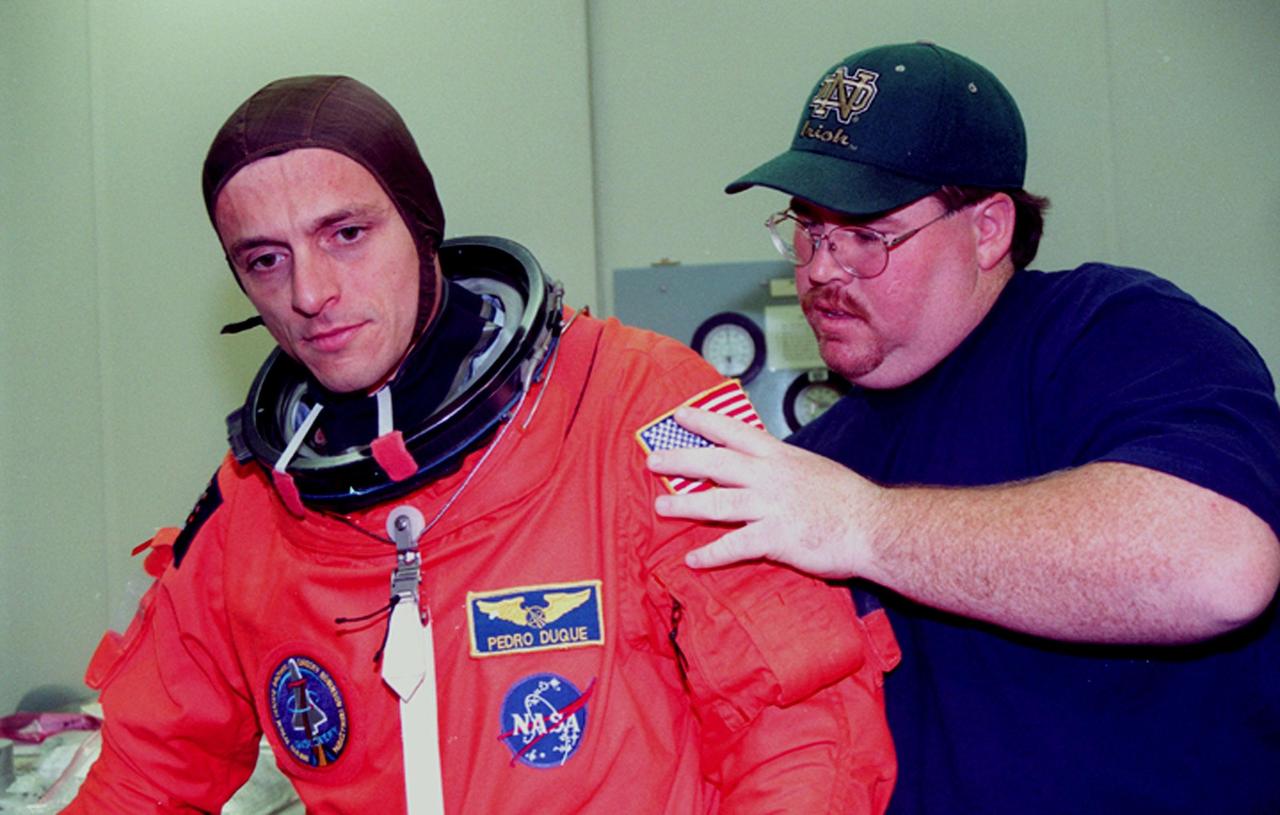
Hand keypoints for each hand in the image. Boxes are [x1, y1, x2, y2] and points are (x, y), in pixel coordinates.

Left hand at [646, 407, 882, 578]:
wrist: (874, 526)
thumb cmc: (847, 500)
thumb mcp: (811, 468)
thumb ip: (782, 467)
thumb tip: (759, 465)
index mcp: (780, 457)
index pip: (736, 432)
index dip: (705, 422)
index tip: (679, 416)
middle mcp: (771, 477)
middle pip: (717, 462)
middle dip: (682, 459)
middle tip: (653, 460)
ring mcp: (772, 506)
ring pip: (719, 501)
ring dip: (686, 504)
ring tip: (661, 508)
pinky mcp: (776, 538)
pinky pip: (736, 545)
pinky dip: (712, 553)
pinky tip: (693, 560)